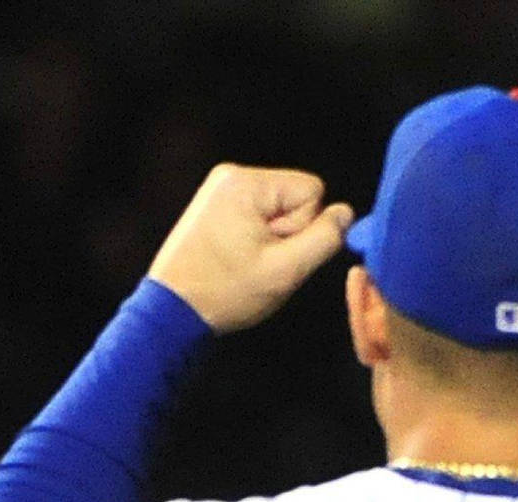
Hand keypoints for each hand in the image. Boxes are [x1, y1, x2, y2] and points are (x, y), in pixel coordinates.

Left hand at [147, 164, 353, 332]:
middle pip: (294, 198)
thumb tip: (346, 214)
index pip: (312, 191)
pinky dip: (253, 241)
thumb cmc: (224, 292)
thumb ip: (324, 239)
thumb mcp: (285, 271)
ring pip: (277, 211)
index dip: (303, 228)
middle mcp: (231, 176)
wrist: (171, 310)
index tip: (273, 253)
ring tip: (243, 264)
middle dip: (284, 234)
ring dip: (269, 241)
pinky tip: (235, 260)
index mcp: (246, 182)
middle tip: (256, 263)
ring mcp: (220, 190)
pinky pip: (256, 217)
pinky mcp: (214, 206)